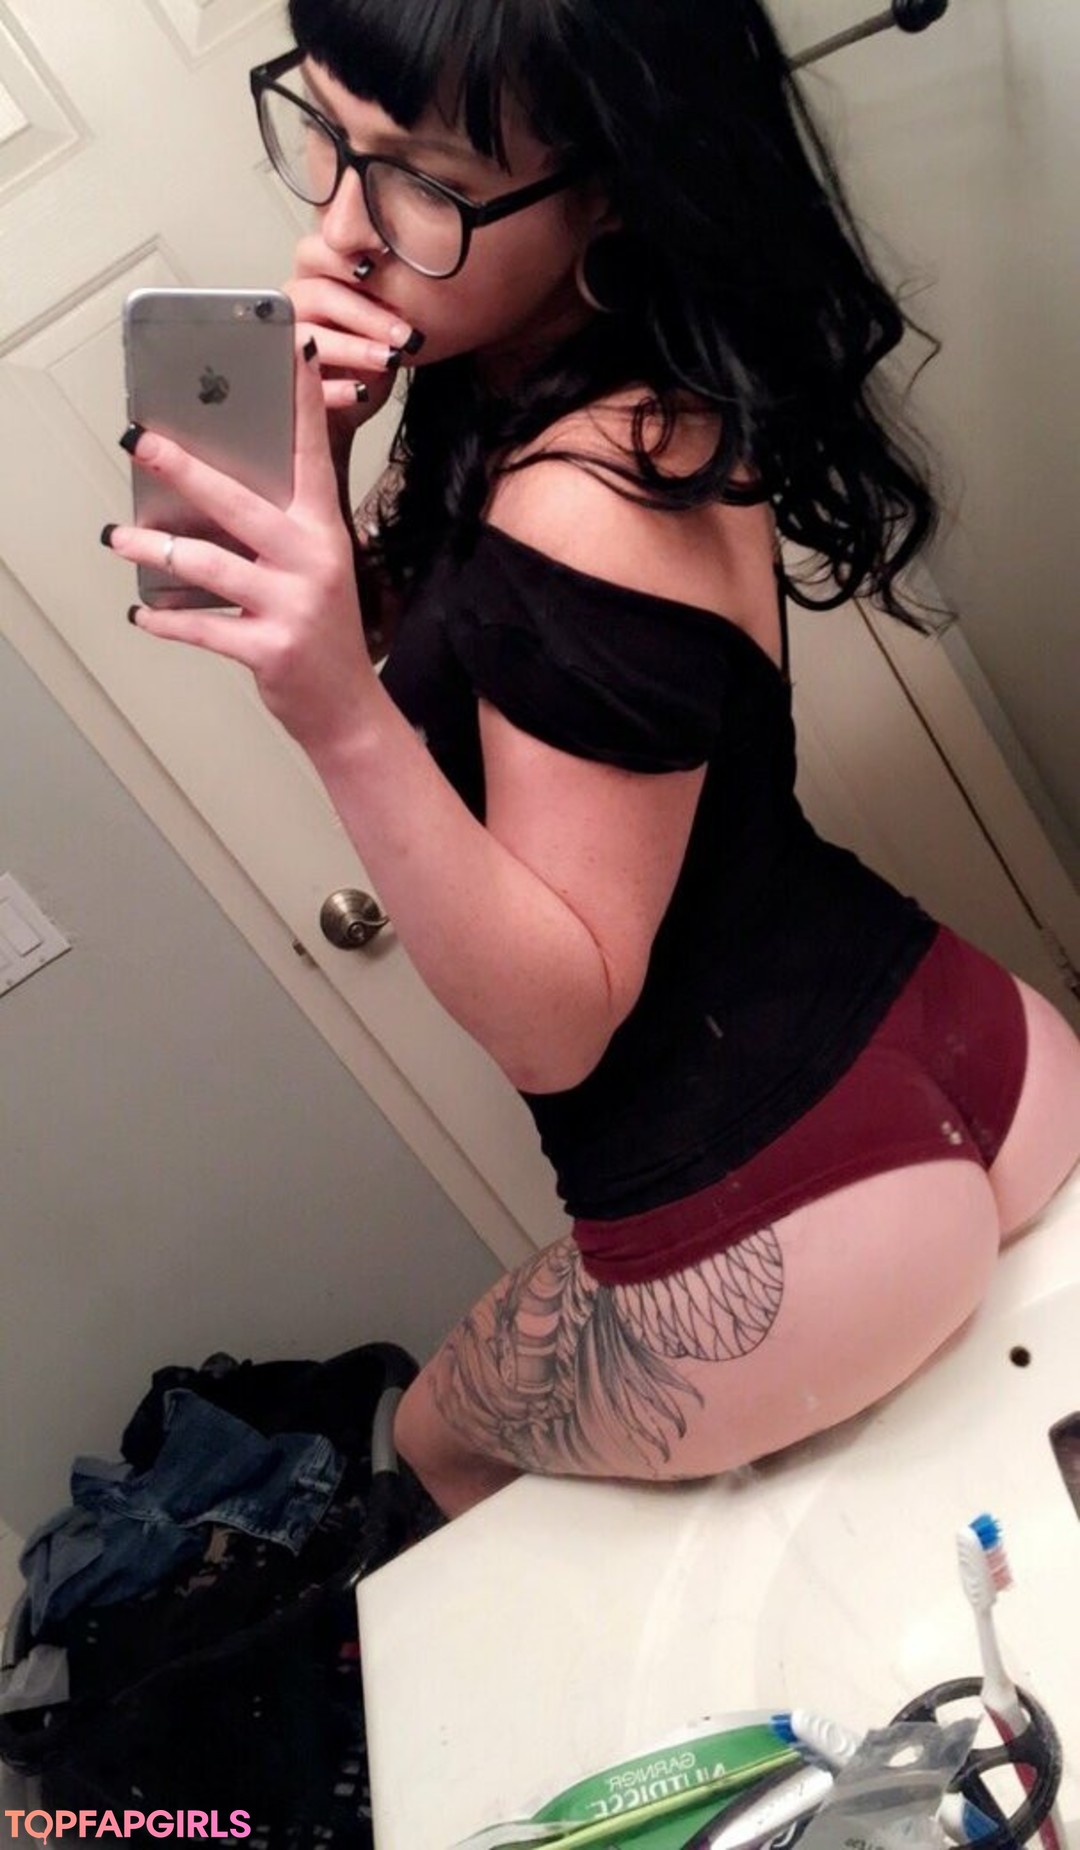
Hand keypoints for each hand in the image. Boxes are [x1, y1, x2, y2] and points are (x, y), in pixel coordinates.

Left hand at [105, 337, 378, 758]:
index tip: (293, 348)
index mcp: (324, 529)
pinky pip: (204, 626)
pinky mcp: (271, 648)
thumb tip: (204, 484)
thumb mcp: (312, 565)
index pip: (311, 453)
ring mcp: (293, 604)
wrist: (346, 707)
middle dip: (183, 467)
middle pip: (239, 500)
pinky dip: (166, 620)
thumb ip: (276, 523)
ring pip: (209, 562)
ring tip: (117, 537)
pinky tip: (141, 610)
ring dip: (153, 548)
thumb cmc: (320, 627)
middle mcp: (313, 559)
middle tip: (139, 440)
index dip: (302, 400)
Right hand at [284, 234, 423, 461]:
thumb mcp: (382, 339)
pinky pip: (303, 385)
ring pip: (307, 335)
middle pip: (319, 294)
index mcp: (316, 286)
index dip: (341, 257)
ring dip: (351, 347)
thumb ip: (389, 315)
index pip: (317, 254)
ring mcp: (284, 346)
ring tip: (386, 359)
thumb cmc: (359, 372)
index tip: (373, 269)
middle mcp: (295, 310)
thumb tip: (409, 300)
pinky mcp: (286, 388)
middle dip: (365, 314)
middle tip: (402, 335)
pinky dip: (334, 389)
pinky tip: (359, 391)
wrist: (339, 420)